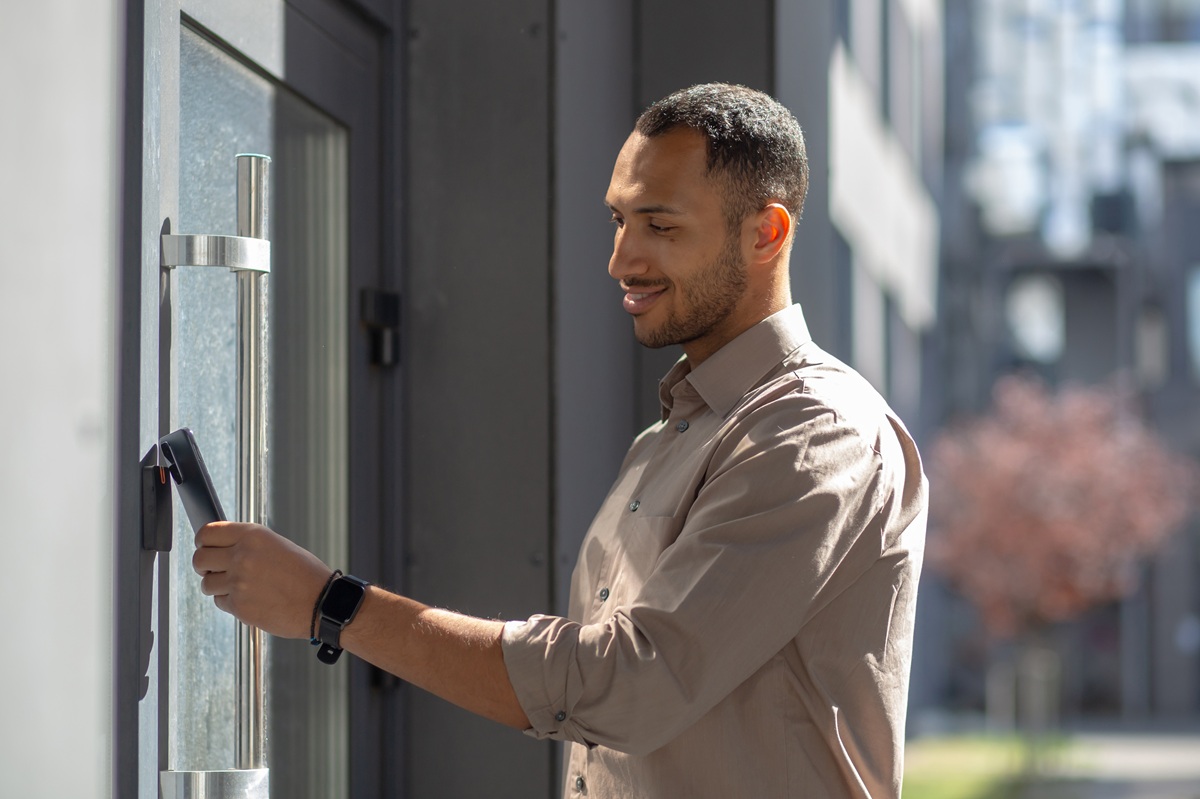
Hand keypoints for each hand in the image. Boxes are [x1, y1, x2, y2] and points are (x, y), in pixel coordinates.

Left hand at [193, 522, 331, 638]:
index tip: (205, 548)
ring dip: (217, 586)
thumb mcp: (278, 546)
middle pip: (199, 558)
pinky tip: (250, 599)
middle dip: (204, 566)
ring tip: (239, 587)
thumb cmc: (306, 574)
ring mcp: (239, 582)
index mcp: (253, 535)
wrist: (322, 603)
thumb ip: (248, 544)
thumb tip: (222, 549)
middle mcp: (242, 556)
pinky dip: (230, 602)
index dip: (203, 542)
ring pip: (206, 584)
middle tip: (214, 570)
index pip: (207, 532)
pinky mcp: (239, 606)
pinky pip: (220, 602)